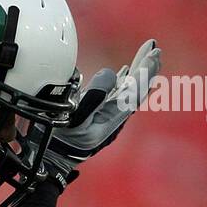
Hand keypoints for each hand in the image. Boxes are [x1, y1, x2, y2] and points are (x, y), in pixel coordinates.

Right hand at [41, 39, 161, 190]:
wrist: (52, 158)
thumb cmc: (61, 140)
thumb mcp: (77, 118)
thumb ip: (96, 96)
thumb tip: (111, 74)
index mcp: (112, 117)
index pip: (136, 91)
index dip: (146, 71)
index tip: (154, 53)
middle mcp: (113, 116)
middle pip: (136, 89)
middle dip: (146, 67)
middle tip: (155, 48)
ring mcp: (106, 115)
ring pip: (127, 90)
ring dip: (136, 71)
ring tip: (146, 55)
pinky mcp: (97, 114)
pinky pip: (116, 94)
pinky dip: (122, 81)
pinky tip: (123, 72)